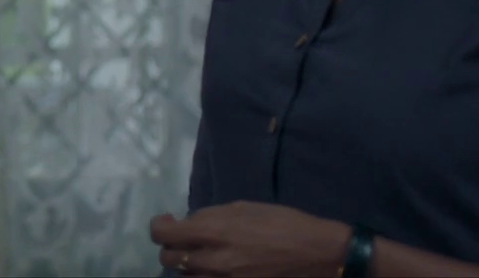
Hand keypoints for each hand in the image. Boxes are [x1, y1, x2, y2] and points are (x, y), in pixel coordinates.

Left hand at [150, 201, 348, 276]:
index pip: (164, 235)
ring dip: (188, 265)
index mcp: (216, 232)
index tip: (168, 221)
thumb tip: (191, 222)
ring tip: (202, 255)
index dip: (159, 226)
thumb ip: (212, 216)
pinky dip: (205, 276)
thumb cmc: (285, 224)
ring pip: (185, 277)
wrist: (319, 255)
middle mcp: (213, 261)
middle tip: (186, 239)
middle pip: (169, 259)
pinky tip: (215, 267)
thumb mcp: (245, 208)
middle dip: (172, 247)